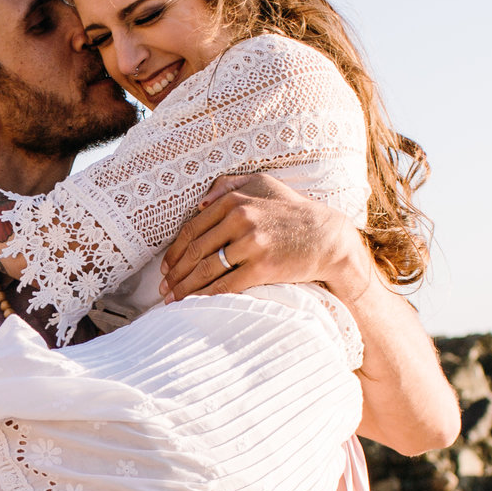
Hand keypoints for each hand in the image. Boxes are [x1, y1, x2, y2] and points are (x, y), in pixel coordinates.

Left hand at [160, 173, 378, 304]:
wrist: (328, 237)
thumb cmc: (292, 211)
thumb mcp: (263, 184)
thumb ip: (229, 185)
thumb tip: (199, 202)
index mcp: (234, 200)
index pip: (191, 230)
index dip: (174, 253)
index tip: (165, 269)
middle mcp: (240, 218)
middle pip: (195, 252)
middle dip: (175, 275)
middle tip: (163, 290)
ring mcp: (252, 243)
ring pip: (206, 270)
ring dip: (185, 289)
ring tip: (174, 301)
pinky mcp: (263, 267)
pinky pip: (226, 286)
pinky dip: (206, 297)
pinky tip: (195, 305)